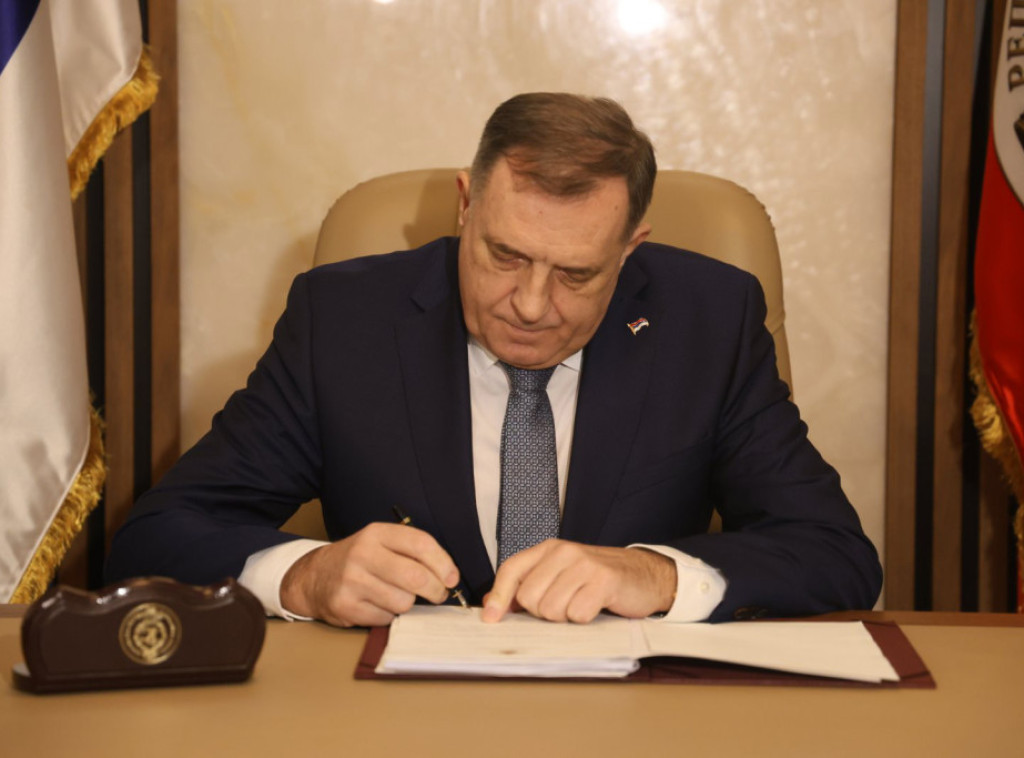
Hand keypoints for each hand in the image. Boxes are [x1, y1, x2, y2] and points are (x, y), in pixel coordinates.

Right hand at [279, 523, 459, 626]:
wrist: (315, 576)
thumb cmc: (360, 560)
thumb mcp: (381, 542)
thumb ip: (411, 551)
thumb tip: (449, 575)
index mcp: (376, 533)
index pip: (420, 544)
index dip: (443, 563)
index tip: (452, 577)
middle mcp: (363, 554)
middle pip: (415, 577)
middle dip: (435, 590)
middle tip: (438, 594)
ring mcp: (352, 581)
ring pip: (403, 602)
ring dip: (407, 603)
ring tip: (396, 596)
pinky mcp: (345, 606)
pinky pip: (385, 618)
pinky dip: (388, 616)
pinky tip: (377, 605)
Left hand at [481, 540, 676, 623]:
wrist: (643, 575)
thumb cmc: (597, 580)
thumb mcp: (560, 576)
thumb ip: (527, 587)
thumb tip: (492, 605)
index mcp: (548, 549)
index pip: (511, 569)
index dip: (498, 596)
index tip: (490, 619)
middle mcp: (564, 551)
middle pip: (529, 598)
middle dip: (543, 612)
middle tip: (565, 604)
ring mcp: (584, 564)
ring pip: (551, 610)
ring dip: (565, 617)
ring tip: (581, 603)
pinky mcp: (604, 580)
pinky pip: (577, 614)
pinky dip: (585, 619)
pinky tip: (596, 606)